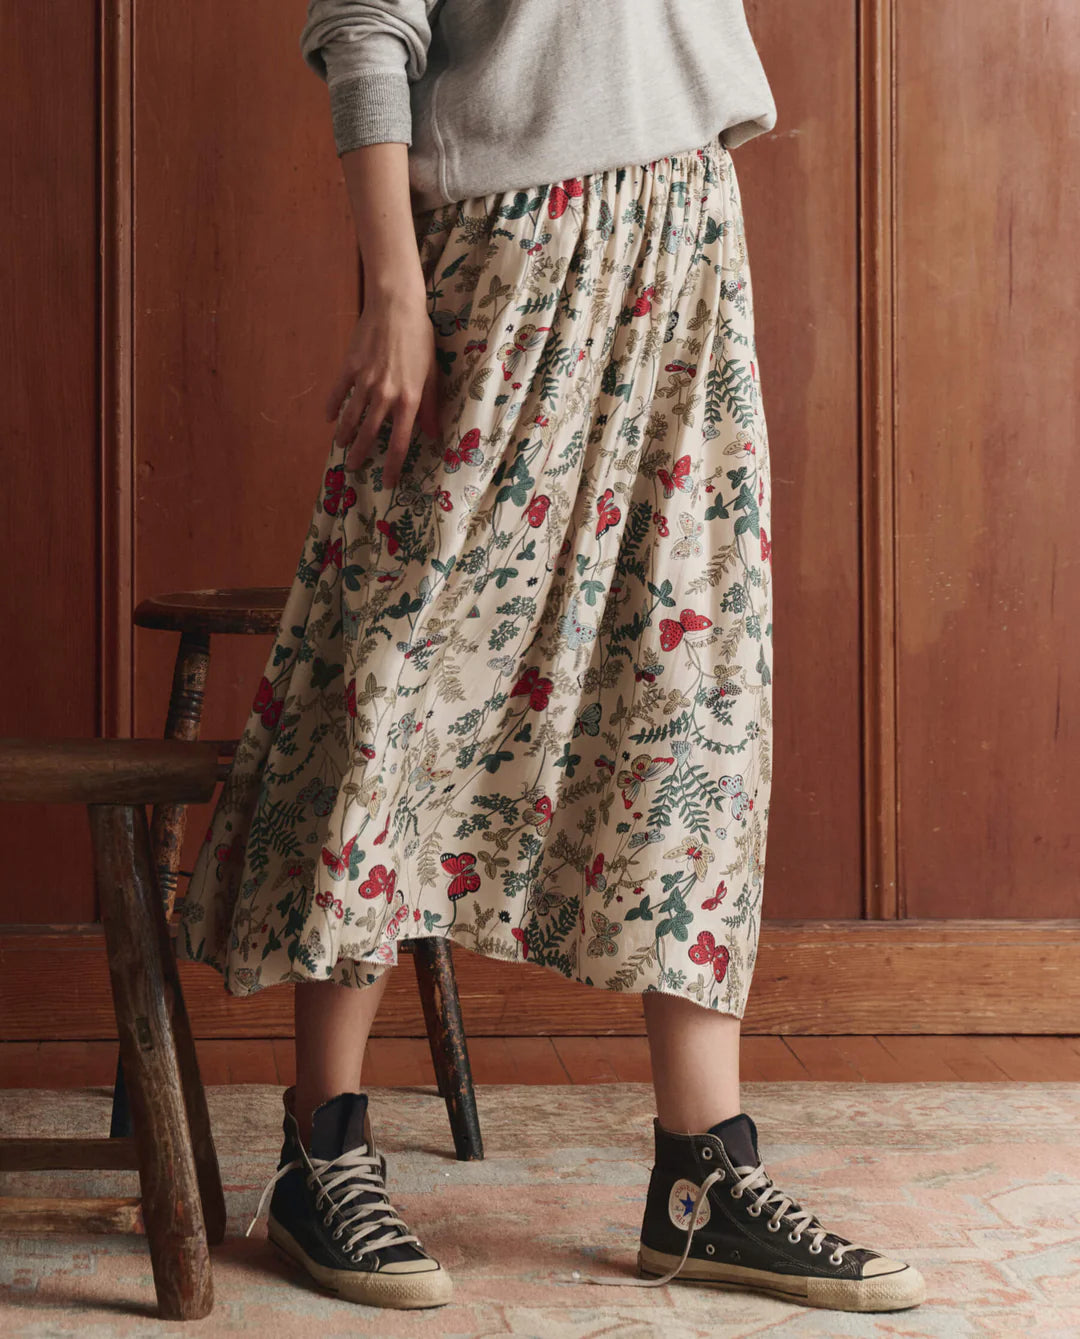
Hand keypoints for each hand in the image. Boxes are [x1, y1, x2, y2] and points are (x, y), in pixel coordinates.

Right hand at [325, 283, 439, 488]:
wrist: (396, 306)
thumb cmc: (420, 338)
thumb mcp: (431, 374)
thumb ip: (431, 407)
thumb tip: (433, 435)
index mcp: (408, 400)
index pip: (400, 442)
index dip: (392, 465)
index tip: (387, 482)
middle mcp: (385, 395)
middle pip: (370, 434)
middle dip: (360, 454)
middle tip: (352, 467)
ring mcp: (364, 381)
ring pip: (351, 417)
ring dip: (344, 434)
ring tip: (340, 446)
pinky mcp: (350, 367)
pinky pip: (338, 393)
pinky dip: (332, 406)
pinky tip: (329, 418)